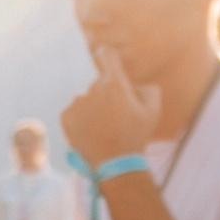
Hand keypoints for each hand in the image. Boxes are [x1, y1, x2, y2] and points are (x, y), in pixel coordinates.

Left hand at [62, 46, 162, 168]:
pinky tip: (91, 132)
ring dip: (93, 108)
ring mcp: (77, 102)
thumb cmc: (136, 136)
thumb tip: (136, 84)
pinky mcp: (66, 116)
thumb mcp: (153, 111)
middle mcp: (93, 89)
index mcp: (115, 84)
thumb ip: (149, 89)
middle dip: (106, 95)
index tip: (106, 57)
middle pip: (99, 84)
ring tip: (103, 128)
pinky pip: (74, 111)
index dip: (108, 56)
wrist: (115, 164)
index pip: (107, 55)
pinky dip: (81, 119)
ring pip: (86, 99)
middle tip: (115, 116)